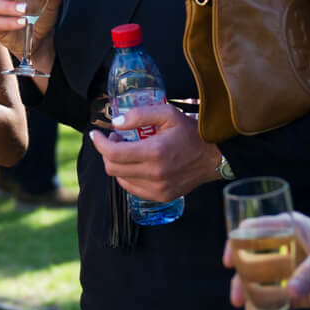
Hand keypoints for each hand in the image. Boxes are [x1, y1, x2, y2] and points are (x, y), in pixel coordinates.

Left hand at [88, 101, 217, 202]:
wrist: (214, 157)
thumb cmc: (191, 133)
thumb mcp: (168, 114)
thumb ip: (139, 115)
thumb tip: (115, 124)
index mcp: (155, 152)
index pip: (113, 153)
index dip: (99, 143)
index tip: (95, 134)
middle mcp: (154, 174)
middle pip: (113, 168)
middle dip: (107, 152)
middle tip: (116, 139)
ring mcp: (158, 189)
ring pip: (120, 180)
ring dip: (117, 164)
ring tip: (127, 151)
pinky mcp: (161, 196)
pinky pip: (133, 189)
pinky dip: (128, 176)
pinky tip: (136, 164)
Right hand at [224, 211, 309, 309]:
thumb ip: (309, 274)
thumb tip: (290, 292)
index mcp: (289, 227)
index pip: (254, 228)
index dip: (237, 242)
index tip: (229, 261)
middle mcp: (284, 246)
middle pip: (251, 259)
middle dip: (242, 281)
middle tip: (237, 299)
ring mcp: (288, 268)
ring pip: (261, 282)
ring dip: (253, 301)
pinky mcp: (296, 289)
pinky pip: (277, 299)